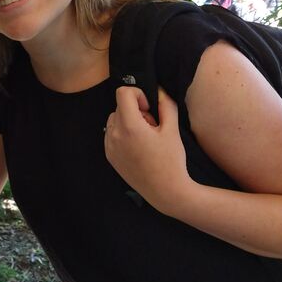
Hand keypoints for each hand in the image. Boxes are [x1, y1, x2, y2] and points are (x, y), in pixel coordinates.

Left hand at [104, 86, 191, 212]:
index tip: (149, 108)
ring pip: (114, 119)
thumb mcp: (172, 130)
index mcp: (129, 127)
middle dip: (136, 110)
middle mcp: (114, 135)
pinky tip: (138, 147)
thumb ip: (166, 105)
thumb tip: (159, 90)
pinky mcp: (109, 156)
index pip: (122, 93)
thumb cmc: (171, 161)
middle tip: (152, 126)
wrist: (165, 191)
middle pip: (119, 106)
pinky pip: (111, 134)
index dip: (138, 94)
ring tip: (145, 138)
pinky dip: (122, 133)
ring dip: (128, 121)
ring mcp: (109, 146)